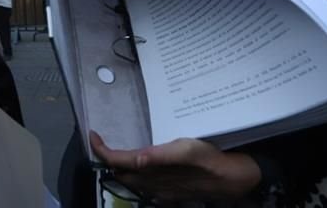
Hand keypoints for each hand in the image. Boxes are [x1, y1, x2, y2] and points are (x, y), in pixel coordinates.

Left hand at [90, 131, 260, 202]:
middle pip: (121, 173)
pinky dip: (136, 173)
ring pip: (132, 180)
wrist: (233, 178)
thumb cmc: (210, 159)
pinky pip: (145, 185)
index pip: (119, 162)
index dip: (102, 150)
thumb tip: (136, 158)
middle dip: (108, 158)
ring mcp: (161, 190)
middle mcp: (154, 184)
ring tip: (116, 148)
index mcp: (154, 170)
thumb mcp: (187, 151)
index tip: (93, 135)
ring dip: (121, 166)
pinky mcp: (170, 191)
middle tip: (103, 139)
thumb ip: (160, 156)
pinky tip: (142, 163)